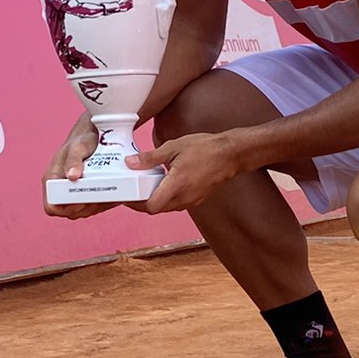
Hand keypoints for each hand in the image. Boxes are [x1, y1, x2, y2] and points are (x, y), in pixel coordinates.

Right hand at [43, 115, 113, 219]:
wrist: (95, 133)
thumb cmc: (83, 139)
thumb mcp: (79, 147)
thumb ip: (74, 159)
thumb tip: (71, 176)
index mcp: (51, 179)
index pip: (52, 206)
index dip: (65, 209)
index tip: (81, 202)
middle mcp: (60, 188)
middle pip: (69, 212)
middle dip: (86, 208)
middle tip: (102, 198)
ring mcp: (72, 191)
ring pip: (81, 211)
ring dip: (95, 207)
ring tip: (109, 195)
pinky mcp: (84, 191)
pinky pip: (91, 206)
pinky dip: (101, 203)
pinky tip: (112, 195)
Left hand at [129, 130, 246, 215]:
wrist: (231, 155)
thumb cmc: (205, 149)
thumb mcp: (173, 147)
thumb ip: (150, 158)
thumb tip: (131, 163)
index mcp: (177, 184)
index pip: (151, 206)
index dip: (136, 204)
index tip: (127, 195)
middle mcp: (184, 197)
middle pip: (156, 210)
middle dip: (142, 203)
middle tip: (132, 190)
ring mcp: (192, 201)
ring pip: (166, 208)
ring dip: (155, 201)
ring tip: (148, 185)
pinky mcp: (197, 200)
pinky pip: (176, 204)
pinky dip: (167, 199)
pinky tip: (165, 185)